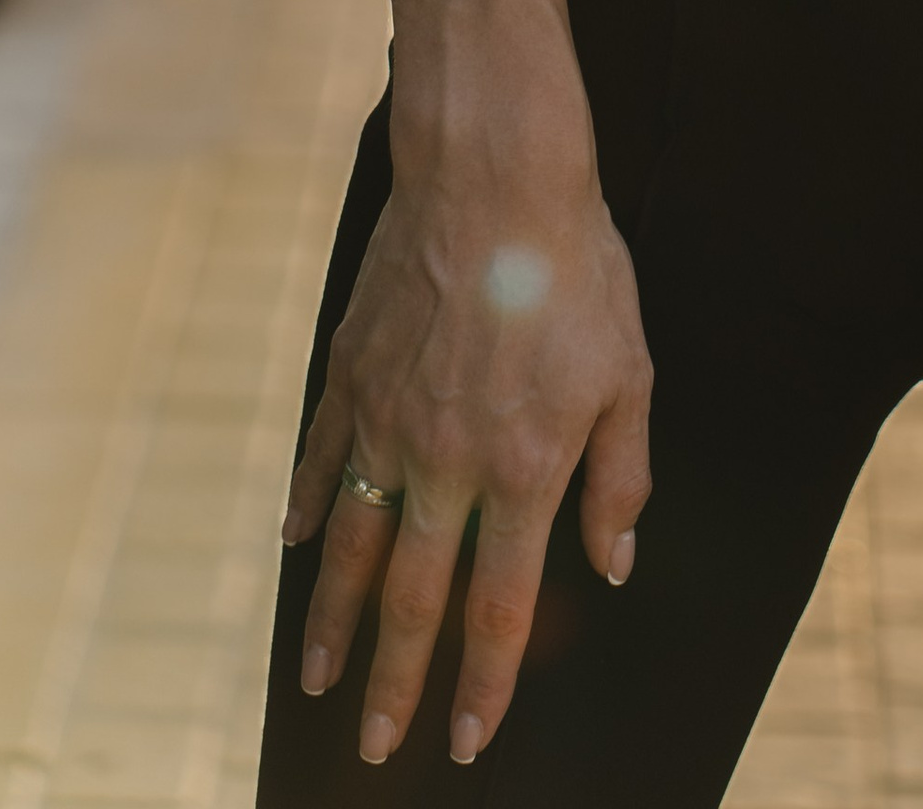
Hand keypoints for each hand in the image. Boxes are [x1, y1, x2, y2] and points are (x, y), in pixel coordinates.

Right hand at [282, 144, 652, 767]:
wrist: (494, 176)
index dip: (482, 684)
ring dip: (334, 621)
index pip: (498, 608)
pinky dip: (306, 508)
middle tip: (376, 746)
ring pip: (353, 546)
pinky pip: (321, 459)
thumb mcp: (627, 371)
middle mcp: (448, 465)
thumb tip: (613, 563)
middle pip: (414, 601)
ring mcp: (389, 422)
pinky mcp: (351, 376)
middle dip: (395, 684)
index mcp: (524, 473)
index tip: (467, 742)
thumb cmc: (576, 269)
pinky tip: (294, 546)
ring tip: (318, 680)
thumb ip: (620, 476)